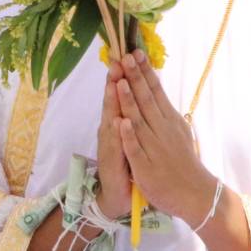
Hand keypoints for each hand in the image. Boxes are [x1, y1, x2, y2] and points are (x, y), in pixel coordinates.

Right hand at [96, 59, 133, 218]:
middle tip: (118, 58)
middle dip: (116, 80)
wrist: (118, 196)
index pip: (121, 94)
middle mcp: (111, 130)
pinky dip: (116, 134)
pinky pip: (114, 146)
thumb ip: (133, 113)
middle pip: (113, 101)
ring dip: (112, 100)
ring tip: (114, 81)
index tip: (128, 53)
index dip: (124, 75)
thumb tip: (140, 90)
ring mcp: (110, 146)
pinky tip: (116, 121)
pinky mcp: (112, 163)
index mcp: (119, 121)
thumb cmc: (127, 164)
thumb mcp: (132, 136)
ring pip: (111, 119)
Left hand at [113, 50, 215, 222]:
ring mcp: (154, 148)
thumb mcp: (179, 131)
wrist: (196, 193)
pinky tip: (122, 123)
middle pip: (146, 100)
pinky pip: (136, 150)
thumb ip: (166, 112)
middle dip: (135, 78)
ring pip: (139, 121)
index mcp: (170, 120)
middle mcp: (162, 130)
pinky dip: (129, 136)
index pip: (156, 91)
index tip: (135, 52)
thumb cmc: (184, 162)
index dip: (144, 72)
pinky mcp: (146, 167)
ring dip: (129, 101)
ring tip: (121, 81)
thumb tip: (156, 90)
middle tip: (125, 56)